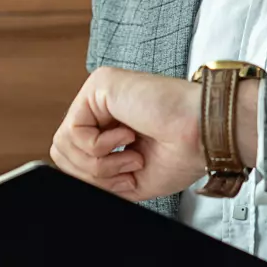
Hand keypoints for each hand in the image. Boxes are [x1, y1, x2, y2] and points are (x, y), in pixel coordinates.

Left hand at [49, 66, 258, 201]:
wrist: (203, 135)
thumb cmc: (182, 152)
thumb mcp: (128, 178)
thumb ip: (97, 176)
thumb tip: (68, 182)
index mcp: (109, 124)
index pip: (72, 155)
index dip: (92, 177)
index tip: (124, 178)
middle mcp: (101, 106)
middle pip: (62, 151)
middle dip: (92, 173)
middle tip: (128, 167)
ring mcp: (99, 93)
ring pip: (64, 143)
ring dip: (99, 162)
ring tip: (131, 155)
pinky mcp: (100, 84)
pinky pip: (73, 130)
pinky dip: (100, 147)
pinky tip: (128, 137)